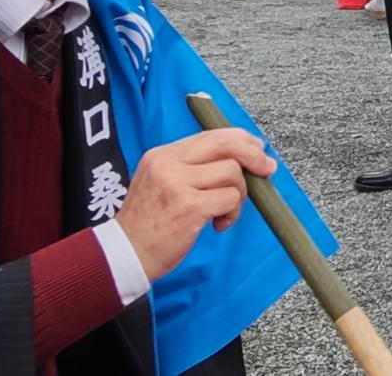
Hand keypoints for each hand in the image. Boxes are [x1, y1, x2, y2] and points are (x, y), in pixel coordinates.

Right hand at [114, 128, 276, 281]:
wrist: (123, 256)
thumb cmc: (147, 224)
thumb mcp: (159, 183)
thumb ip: (191, 167)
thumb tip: (238, 156)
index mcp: (162, 155)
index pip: (210, 135)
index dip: (240, 140)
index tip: (257, 148)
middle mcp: (168, 164)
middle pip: (225, 144)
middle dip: (253, 154)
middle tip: (267, 169)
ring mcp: (178, 184)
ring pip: (232, 174)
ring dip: (238, 195)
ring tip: (223, 213)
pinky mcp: (189, 208)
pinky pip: (230, 199)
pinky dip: (232, 213)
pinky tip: (218, 225)